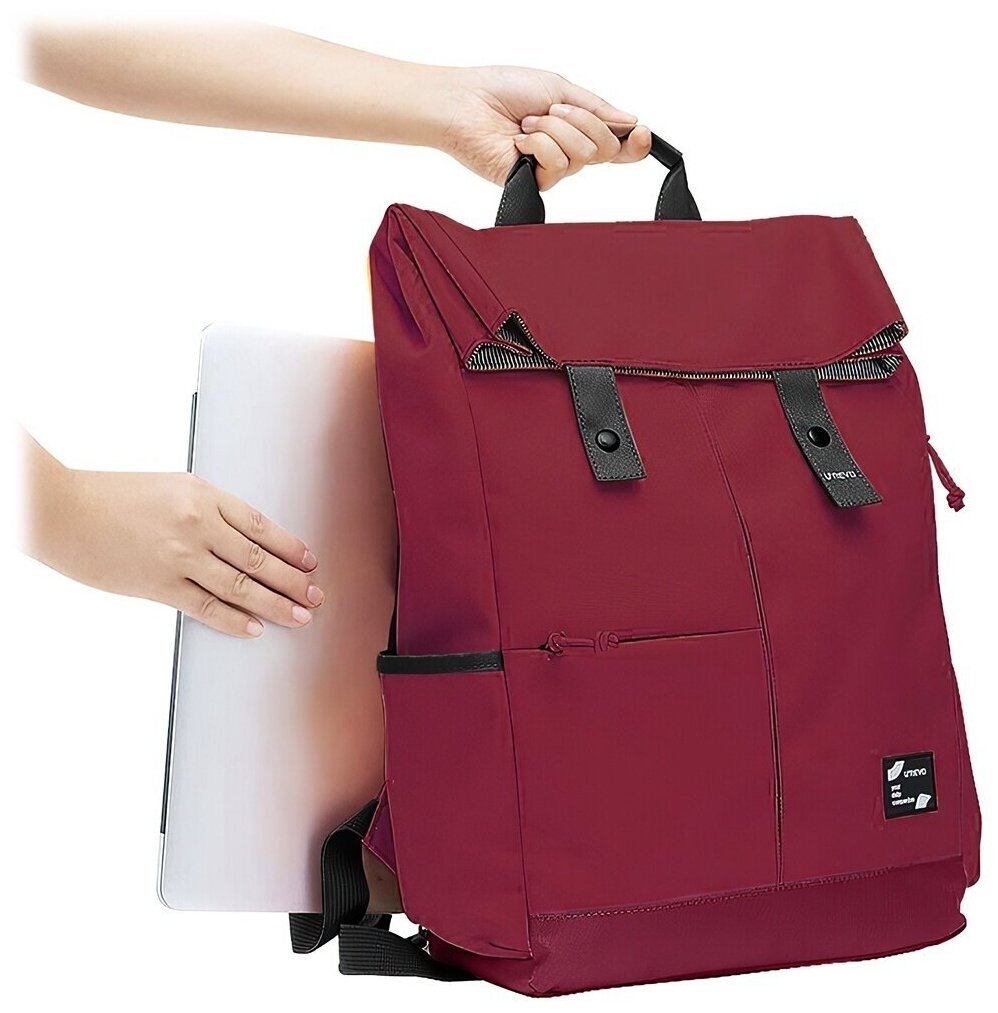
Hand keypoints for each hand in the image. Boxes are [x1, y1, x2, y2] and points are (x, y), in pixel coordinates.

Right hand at [27, 448, 323, 637]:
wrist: (61, 511)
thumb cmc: (111, 496)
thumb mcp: (169, 488)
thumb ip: (206, 510)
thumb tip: (241, 539)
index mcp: (203, 495)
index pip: (260, 525)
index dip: (290, 546)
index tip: (310, 561)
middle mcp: (197, 524)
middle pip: (259, 558)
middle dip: (293, 580)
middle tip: (315, 595)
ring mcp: (180, 556)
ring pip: (241, 585)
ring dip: (276, 604)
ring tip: (300, 616)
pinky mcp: (158, 585)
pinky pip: (206, 606)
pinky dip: (234, 619)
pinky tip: (255, 628)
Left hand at [437, 65, 652, 189]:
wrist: (465, 103)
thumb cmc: (502, 90)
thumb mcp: (558, 88)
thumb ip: (596, 108)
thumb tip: (629, 122)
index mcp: (574, 129)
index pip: (615, 145)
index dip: (634, 144)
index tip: (641, 132)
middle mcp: (565, 152)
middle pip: (604, 148)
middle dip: (583, 121)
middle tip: (552, 110)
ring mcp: (548, 170)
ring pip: (582, 156)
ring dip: (556, 130)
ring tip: (528, 123)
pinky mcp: (532, 184)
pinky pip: (557, 166)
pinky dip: (540, 145)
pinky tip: (519, 141)